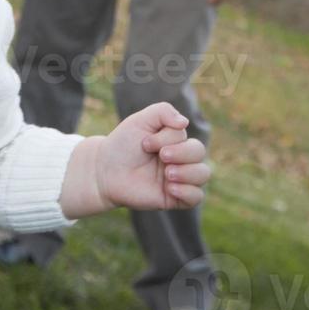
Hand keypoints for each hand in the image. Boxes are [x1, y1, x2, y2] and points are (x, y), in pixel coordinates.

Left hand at [94, 102, 210, 211]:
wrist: (105, 171)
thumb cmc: (123, 145)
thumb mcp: (140, 120)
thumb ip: (163, 111)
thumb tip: (185, 123)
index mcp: (175, 140)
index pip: (186, 134)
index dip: (169, 138)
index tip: (145, 144)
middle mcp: (180, 158)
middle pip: (199, 152)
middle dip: (182, 153)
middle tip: (161, 157)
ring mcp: (179, 178)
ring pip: (203, 174)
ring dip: (187, 172)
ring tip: (167, 174)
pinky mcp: (174, 198)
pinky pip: (197, 197)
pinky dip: (188, 191)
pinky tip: (170, 188)